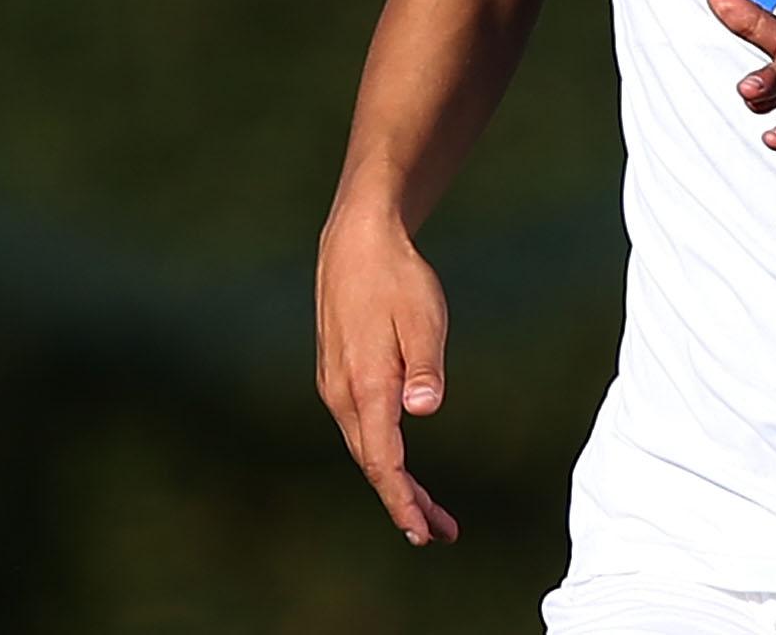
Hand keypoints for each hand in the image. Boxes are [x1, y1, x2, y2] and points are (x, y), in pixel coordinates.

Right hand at [313, 201, 459, 546]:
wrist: (356, 242)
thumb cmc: (396, 278)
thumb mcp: (423, 318)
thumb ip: (425, 367)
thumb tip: (424, 410)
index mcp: (366, 385)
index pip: (383, 460)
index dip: (402, 500)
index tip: (423, 531)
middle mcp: (342, 394)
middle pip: (373, 463)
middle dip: (404, 502)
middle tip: (441, 532)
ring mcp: (335, 386)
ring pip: (365, 448)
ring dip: (394, 480)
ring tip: (429, 509)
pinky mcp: (338, 376)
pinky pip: (361, 428)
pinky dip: (382, 454)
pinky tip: (400, 463)